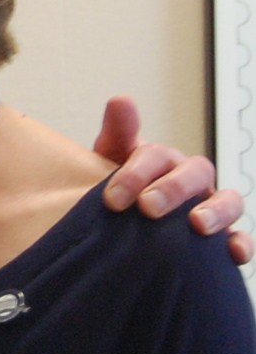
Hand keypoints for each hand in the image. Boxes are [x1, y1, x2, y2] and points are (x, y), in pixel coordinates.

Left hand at [96, 96, 252, 264]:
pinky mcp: (221, 237)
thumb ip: (118, 133)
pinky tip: (234, 254)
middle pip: (196, 173)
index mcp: (163, 160)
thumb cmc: (122, 189)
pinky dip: (241, 243)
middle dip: (173, 189)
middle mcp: (191, 180)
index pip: (156, 155)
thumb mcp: (111, 161)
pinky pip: (240, 238)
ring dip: (217, 211)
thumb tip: (121, 99)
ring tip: (198, 225)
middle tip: (148, 207)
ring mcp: (210, 206)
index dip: (136, 173)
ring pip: (228, 201)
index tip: (112, 198)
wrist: (126, 223)